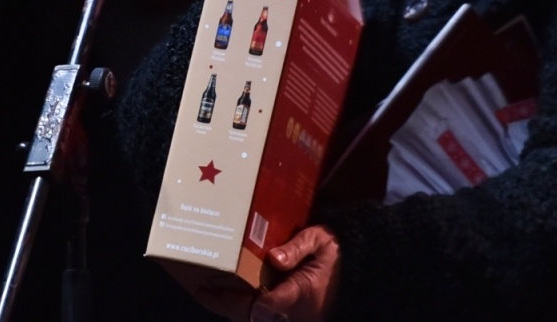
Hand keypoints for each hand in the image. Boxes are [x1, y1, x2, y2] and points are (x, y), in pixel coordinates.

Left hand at [186, 225, 340, 321]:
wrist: (356, 274)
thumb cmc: (335, 255)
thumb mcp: (321, 242)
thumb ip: (299, 247)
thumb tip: (275, 257)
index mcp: (301, 292)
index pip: (266, 304)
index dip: (237, 301)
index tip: (210, 289)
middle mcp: (294, 312)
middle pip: (253, 316)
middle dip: (225, 305)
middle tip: (199, 290)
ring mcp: (292, 318)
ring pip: (255, 319)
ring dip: (231, 309)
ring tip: (206, 293)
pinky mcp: (289, 317)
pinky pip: (262, 317)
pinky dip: (242, 310)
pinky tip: (226, 297)